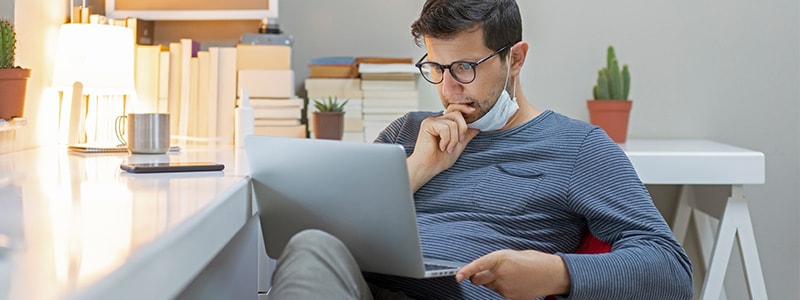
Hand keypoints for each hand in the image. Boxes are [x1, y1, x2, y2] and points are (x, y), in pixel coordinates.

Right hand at [407, 104, 479, 191]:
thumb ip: (466, 136)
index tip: (473, 111)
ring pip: (453, 124)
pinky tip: (441, 147)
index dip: (464, 108)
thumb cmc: (439, 160)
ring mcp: (432, 121)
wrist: (428, 168)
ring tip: (447, 148)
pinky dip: (447, 140)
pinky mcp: (427, 125)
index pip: (455, 109)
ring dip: (454, 140)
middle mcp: (437, 120)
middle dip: (462, 129)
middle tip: (459, 142)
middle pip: (457, 114)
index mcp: (444, 123)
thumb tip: (477, 127)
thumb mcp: (458, 146)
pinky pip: (445, 128)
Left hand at [456, 250, 570, 299]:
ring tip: (511, 275)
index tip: (458, 276)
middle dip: (477, 277)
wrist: (552, 274)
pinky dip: (504, 288)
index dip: (466, 271)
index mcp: (501, 259)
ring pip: (490, 287)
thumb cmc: (534, 261)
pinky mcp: (511, 297)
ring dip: (493, 282)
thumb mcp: (513, 255)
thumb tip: (485, 270)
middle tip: (486, 273)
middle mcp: (501, 274)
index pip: (479, 265)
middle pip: (479, 280)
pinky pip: (500, 293)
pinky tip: (516, 283)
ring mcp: (506, 288)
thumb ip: (497, 262)